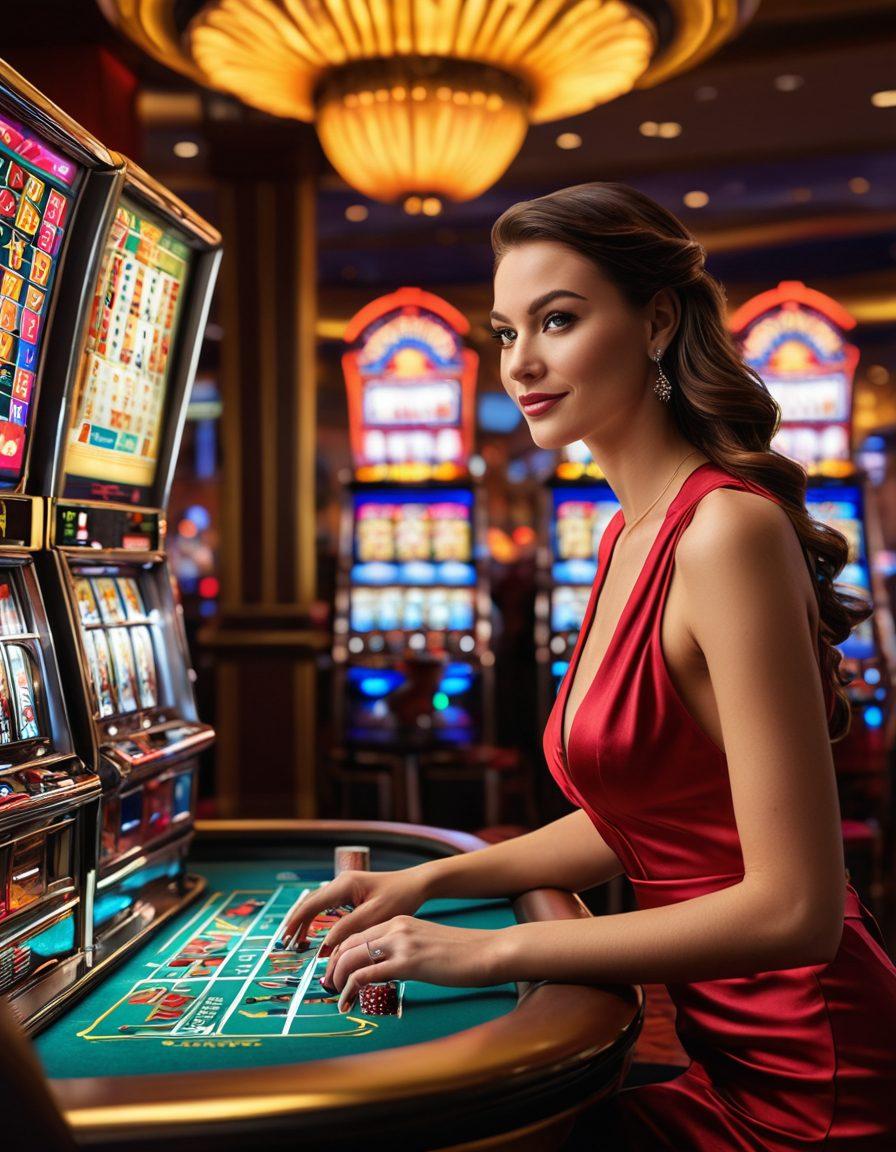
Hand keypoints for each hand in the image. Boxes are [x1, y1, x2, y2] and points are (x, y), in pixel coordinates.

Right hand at [278, 868, 431, 952]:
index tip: (286, 939)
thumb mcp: (374, 916)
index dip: (296, 923)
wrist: (416, 885)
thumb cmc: (399, 898)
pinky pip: (326, 905)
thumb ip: (348, 929)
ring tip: (295, 939)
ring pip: (317, 903)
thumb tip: (325, 945)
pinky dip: (316, 918)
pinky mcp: (351, 892)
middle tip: (285, 943)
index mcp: (344, 885)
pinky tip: (313, 931)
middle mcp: (341, 882)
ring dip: (305, 920)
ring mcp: (345, 886)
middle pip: (309, 902)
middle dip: (296, 922)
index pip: (311, 904)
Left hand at [323, 916, 508, 1012]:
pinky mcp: (408, 963)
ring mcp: (401, 943)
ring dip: (338, 979)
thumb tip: (392, 968)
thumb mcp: (428, 944)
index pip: (358, 934)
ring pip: (351, 957)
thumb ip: (407, 951)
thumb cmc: (463, 953)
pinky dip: (350, 990)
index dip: (341, 954)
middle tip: (330, 986)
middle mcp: (396, 927)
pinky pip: (366, 974)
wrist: (487, 951)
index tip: (336, 972)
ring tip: (337, 996)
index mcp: (400, 921)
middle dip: (333, 966)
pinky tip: (347, 1003)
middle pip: (349, 943)